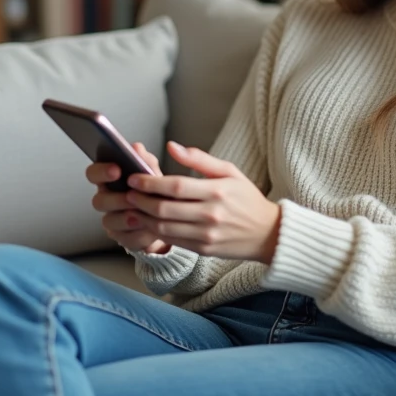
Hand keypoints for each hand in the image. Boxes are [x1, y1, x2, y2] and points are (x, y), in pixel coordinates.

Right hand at [87, 142, 170, 254]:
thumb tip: (136, 148)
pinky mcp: (121, 237)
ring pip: (108, 221)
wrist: (166, 218)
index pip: (93, 173)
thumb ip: (145, 161)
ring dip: (125, 218)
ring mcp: (112, 219)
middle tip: (132, 197)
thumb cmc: (153, 190)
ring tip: (141, 216)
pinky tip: (149, 230)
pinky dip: (138, 235)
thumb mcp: (152, 173)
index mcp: (109, 180)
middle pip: (98, 201)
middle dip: (116, 199)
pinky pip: (124, 238)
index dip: (101, 171)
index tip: (116, 169)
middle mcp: (106, 199)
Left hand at [125, 141, 280, 262]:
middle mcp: (211, 214)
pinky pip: (173, 240)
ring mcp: (206, 234)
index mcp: (217, 191)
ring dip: (143, 217)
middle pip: (165, 208)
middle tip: (127, 193)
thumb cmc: (246, 198)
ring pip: (165, 227)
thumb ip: (199, 159)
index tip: (133, 178)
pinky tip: (147, 222)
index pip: (175, 186)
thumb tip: (171, 146)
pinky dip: (156, 232)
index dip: (150, 183)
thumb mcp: (230, 171)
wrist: (268, 233)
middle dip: (141, 200)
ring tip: (132, 208)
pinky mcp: (203, 249)